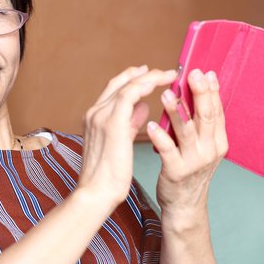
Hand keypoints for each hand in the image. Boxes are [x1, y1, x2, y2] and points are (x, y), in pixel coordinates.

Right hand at [77, 66, 177, 209]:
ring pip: (126, 85)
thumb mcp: (120, 142)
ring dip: (149, 77)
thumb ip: (130, 122)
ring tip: (168, 75)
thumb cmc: (108, 175)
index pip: (114, 90)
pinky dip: (145, 86)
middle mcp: (96, 112)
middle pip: (119, 83)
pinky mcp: (112, 123)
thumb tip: (143, 107)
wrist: (96, 192)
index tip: (148, 73)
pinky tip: (159, 84)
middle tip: (163, 71)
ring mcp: (102, 116)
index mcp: (95, 117)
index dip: (131, 78)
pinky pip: (130, 95)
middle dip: (142, 73)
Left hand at [146, 69, 228, 231]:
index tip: (205, 72)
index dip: (211, 90)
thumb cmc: (189, 168)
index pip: (217, 110)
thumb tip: (196, 90)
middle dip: (199, 94)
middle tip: (191, 75)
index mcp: (218, 140)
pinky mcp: (176, 171)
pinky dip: (159, 137)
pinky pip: (167, 151)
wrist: (184, 204)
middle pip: (206, 117)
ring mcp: (194, 161)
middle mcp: (210, 150)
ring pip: (186, 131)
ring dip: (176, 111)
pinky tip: (150, 126)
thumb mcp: (201, 145)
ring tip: (166, 94)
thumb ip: (199, 122)